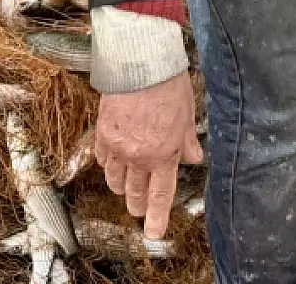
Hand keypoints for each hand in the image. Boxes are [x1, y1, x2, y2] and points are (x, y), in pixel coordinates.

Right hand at [96, 74, 204, 240]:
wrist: (139, 63)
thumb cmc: (168, 84)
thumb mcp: (188, 114)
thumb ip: (188, 141)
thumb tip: (193, 158)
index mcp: (163, 154)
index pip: (160, 195)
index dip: (156, 217)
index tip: (153, 233)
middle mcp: (138, 156)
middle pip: (135, 193)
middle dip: (138, 205)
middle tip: (141, 209)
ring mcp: (117, 147)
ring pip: (115, 181)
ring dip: (122, 188)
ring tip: (127, 188)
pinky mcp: (102, 134)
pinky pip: (102, 160)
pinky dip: (109, 166)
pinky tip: (114, 163)